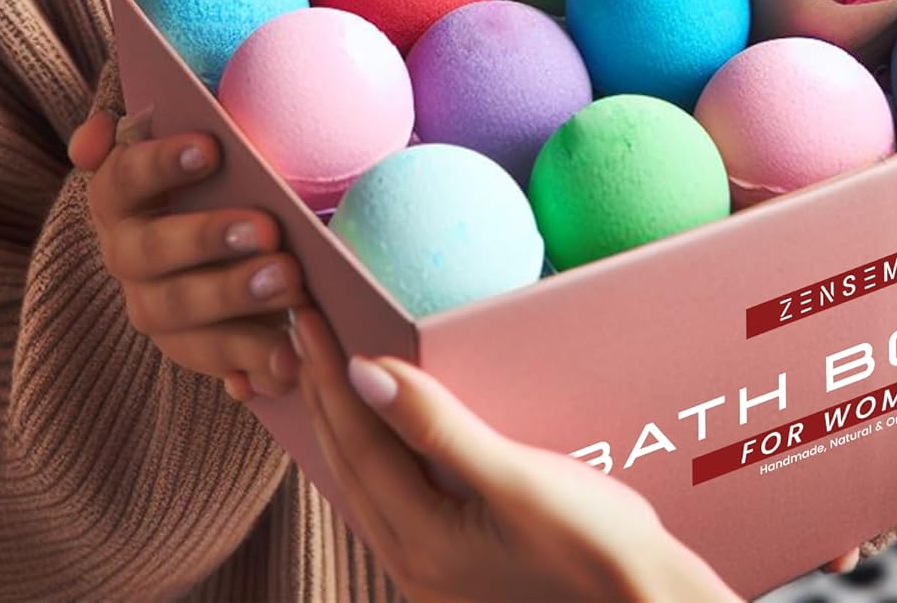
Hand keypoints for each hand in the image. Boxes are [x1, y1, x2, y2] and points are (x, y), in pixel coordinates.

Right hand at [68, 109, 306, 399]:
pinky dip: (252, 362)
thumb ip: (135, 123)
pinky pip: (217, 362)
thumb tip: (91, 141)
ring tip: (292, 283)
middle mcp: (126, 256)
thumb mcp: (174, 129)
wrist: (218, 229)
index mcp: (116, 198)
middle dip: (208, 240)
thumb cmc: (204, 165)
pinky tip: (289, 358)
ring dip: (234, 300)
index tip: (211, 146)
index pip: (124, 178)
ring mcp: (156, 307)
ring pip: (181, 315)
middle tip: (267, 229)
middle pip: (152, 254)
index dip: (162, 164)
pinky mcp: (192, 347)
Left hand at [288, 305, 741, 602]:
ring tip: (325, 374)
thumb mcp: (517, 477)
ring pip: (363, 486)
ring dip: (341, 427)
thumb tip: (365, 374)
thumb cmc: (595, 544)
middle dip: (321, 395)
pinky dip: (371, 457)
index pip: (357, 438)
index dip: (328, 373)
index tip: (309, 320)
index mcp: (421, 540)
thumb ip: (437, 426)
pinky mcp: (453, 573)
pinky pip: (389, 502)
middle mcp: (413, 566)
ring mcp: (431, 577)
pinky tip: (379, 438)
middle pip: (348, 464)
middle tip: (302, 332)